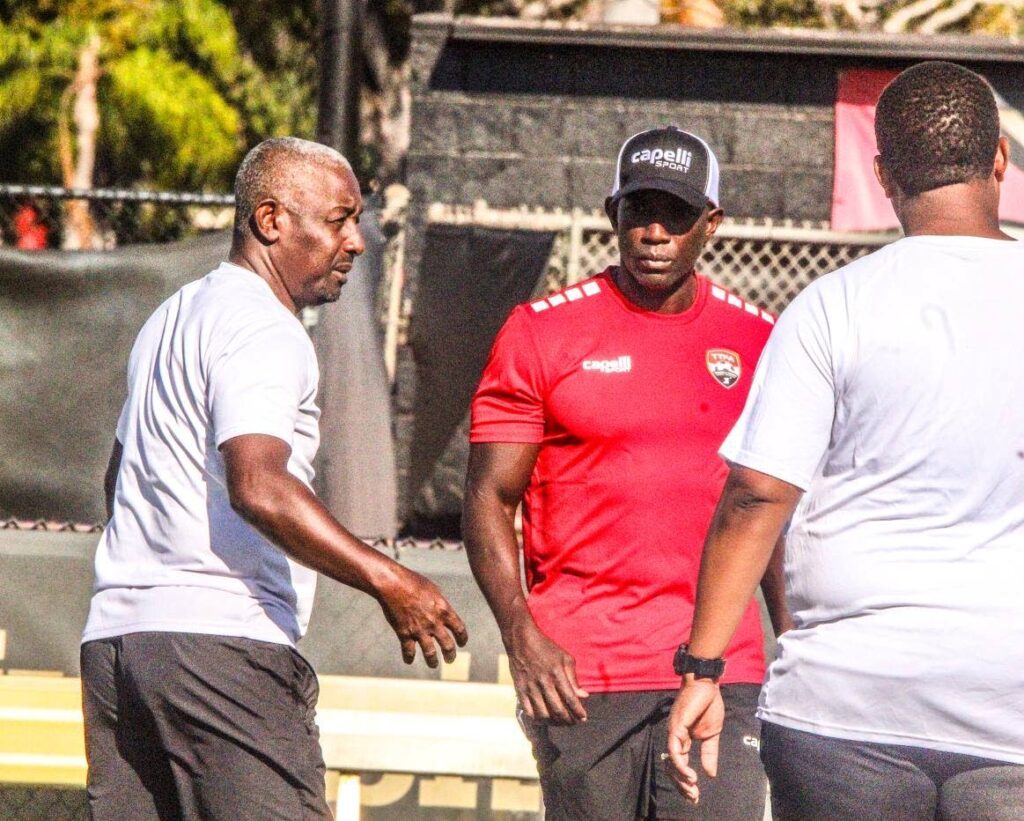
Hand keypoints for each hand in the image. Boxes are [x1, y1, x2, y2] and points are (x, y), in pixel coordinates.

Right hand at [376, 566, 467, 666]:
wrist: (393, 584)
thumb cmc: (413, 582)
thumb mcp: (434, 590)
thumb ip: (440, 603)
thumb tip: (444, 610)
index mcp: (444, 610)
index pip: (459, 629)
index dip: (462, 638)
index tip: (461, 643)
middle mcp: (434, 623)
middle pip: (448, 645)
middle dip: (450, 655)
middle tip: (450, 659)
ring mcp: (419, 630)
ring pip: (430, 653)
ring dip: (433, 661)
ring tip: (434, 664)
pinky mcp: (404, 634)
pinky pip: (409, 651)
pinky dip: (409, 657)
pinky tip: (409, 660)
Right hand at [506, 615, 588, 723]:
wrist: (521, 640)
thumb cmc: (546, 648)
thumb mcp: (565, 657)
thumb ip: (574, 678)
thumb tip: (584, 695)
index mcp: (557, 673)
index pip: (570, 698)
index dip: (578, 711)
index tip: (583, 718)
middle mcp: (544, 681)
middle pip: (558, 709)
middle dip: (568, 720)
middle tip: (573, 722)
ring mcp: (530, 687)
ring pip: (543, 714)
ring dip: (554, 722)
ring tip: (560, 722)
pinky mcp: (520, 689)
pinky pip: (528, 711)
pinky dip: (538, 719)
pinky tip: (544, 718)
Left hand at [665, 679, 723, 803]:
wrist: (707, 685)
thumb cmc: (708, 706)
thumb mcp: (712, 735)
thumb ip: (709, 753)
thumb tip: (710, 774)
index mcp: (682, 741)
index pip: (679, 766)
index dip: (685, 782)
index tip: (695, 797)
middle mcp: (674, 738)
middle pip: (672, 768)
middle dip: (681, 785)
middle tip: (693, 797)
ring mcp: (674, 732)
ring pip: (671, 761)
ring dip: (680, 778)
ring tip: (692, 787)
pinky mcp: (676, 726)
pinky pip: (675, 749)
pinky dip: (680, 764)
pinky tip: (691, 775)